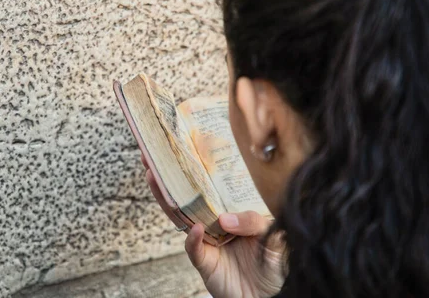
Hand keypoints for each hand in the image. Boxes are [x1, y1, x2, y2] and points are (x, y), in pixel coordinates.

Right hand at [142, 154, 285, 297]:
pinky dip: (192, 239)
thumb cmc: (277, 262)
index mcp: (230, 209)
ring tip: (154, 177)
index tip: (181, 145)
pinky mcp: (205, 262)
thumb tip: (224, 219)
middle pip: (186, 195)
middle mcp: (214, 221)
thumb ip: (253, 220)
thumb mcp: (273, 232)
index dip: (194, 166)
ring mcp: (207, 240)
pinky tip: (194, 228)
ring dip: (166, 198)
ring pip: (180, 217)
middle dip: (168, 175)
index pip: (209, 184)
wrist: (275, 296)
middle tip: (151, 154)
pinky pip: (193, 248)